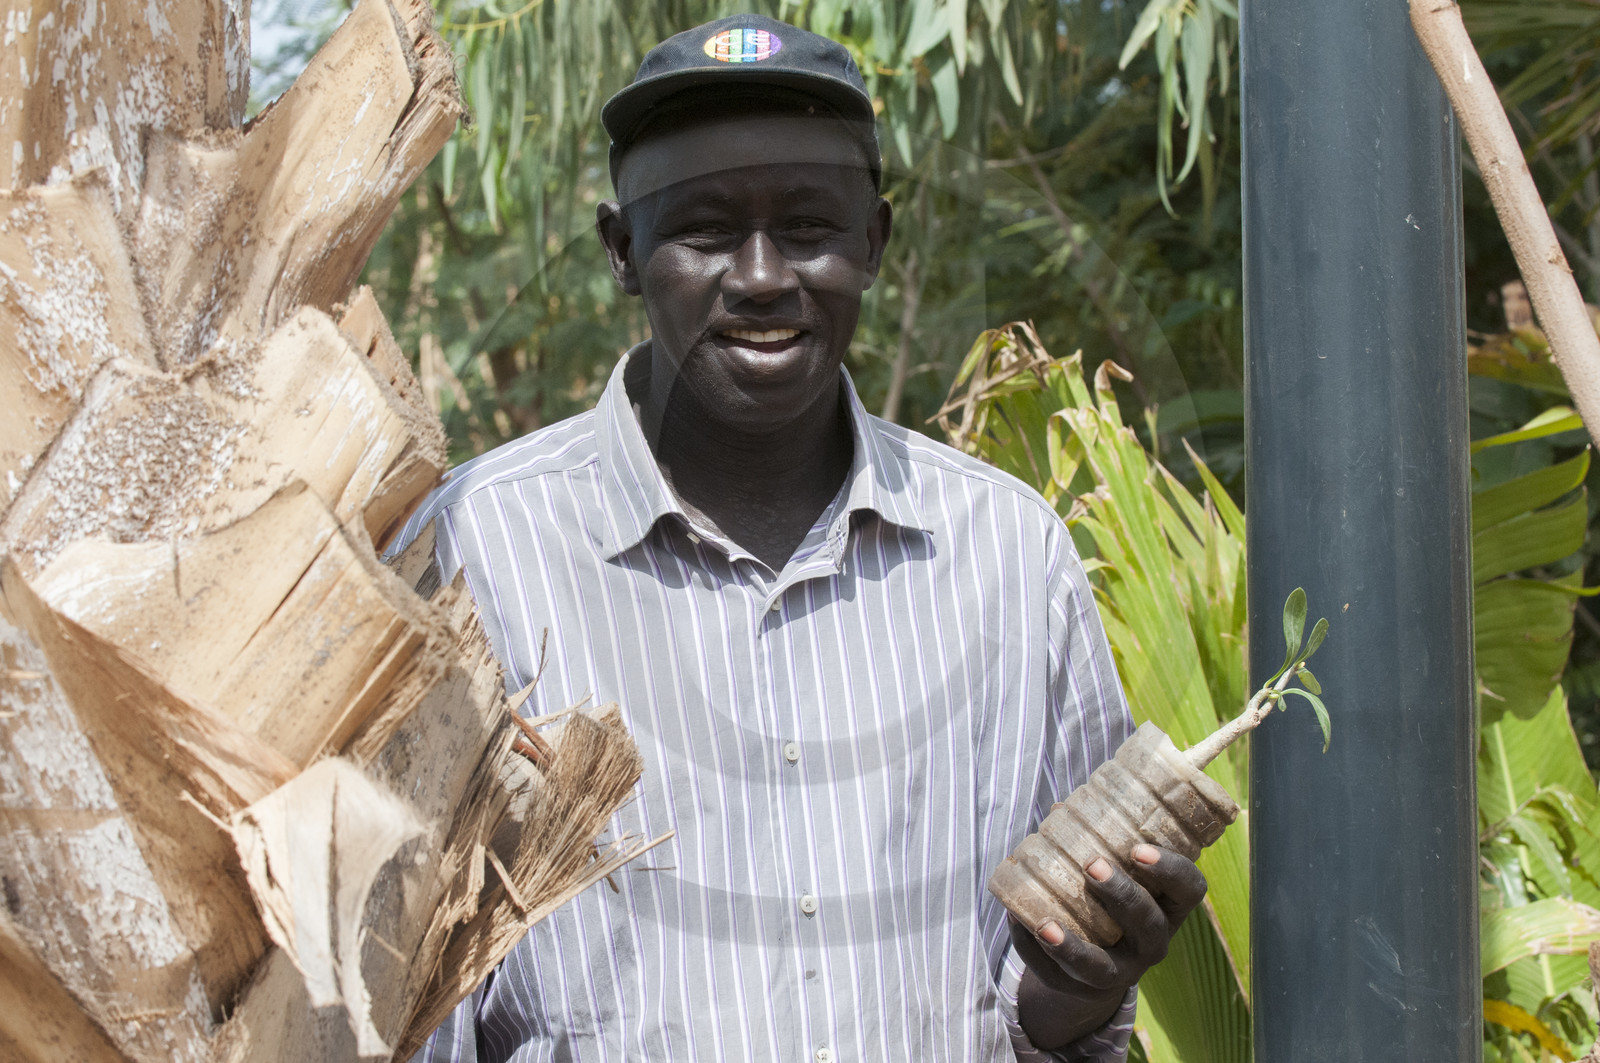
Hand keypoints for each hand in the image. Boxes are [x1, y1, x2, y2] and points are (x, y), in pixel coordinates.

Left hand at [1010, 844, 1206, 1048]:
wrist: (1091, 966)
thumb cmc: (1108, 901)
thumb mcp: (1118, 873)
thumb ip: (1098, 843)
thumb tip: (1059, 809)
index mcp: (1168, 907)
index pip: (1190, 890)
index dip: (1171, 870)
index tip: (1139, 849)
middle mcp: (1151, 944)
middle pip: (1148, 925)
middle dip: (1122, 895)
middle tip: (1092, 866)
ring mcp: (1119, 972)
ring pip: (1102, 968)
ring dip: (1073, 947)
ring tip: (1045, 924)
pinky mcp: (1082, 989)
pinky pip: (1057, 974)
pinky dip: (1033, 949)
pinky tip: (1018, 922)